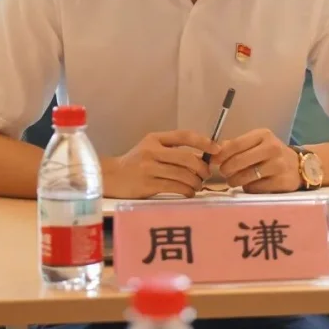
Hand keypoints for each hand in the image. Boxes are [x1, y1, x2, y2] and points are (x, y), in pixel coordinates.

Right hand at [103, 130, 218, 198]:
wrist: (111, 177)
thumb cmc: (135, 163)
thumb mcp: (150, 148)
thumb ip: (172, 149)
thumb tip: (204, 156)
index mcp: (155, 138)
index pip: (184, 136)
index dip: (203, 142)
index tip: (217, 149)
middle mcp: (152, 151)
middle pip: (187, 158)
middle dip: (202, 168)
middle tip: (206, 174)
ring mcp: (149, 168)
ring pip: (183, 175)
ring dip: (196, 182)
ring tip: (197, 185)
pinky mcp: (148, 185)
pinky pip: (175, 187)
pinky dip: (187, 191)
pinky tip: (189, 192)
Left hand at [214, 128, 299, 193]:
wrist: (299, 166)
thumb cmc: (271, 154)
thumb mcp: (257, 143)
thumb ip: (236, 146)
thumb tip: (214, 152)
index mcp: (263, 135)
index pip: (235, 144)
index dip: (221, 154)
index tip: (213, 161)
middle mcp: (272, 148)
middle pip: (238, 161)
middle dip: (226, 169)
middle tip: (224, 173)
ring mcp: (278, 165)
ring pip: (246, 176)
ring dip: (235, 181)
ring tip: (234, 181)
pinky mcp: (282, 182)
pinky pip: (256, 188)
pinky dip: (249, 188)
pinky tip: (250, 185)